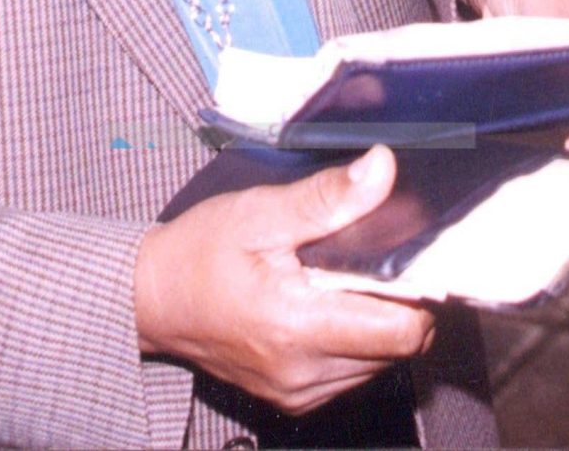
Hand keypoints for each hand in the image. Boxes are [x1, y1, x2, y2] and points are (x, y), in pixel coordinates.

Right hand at [133, 147, 435, 413]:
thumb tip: (382, 170)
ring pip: (380, 364)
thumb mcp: (260, 213)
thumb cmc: (200, 254)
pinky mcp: (293, 398)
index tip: (408, 258)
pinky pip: (352, 374)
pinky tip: (325, 307)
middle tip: (368, 262)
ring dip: (375, 324)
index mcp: (298, 327)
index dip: (418, 292)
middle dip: (397, 303)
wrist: (150, 299)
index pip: (403, 331)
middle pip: (399, 348)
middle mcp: (303, 371)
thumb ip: (327, 198)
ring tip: (341, 283)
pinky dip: (353, 342)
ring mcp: (298, 391)